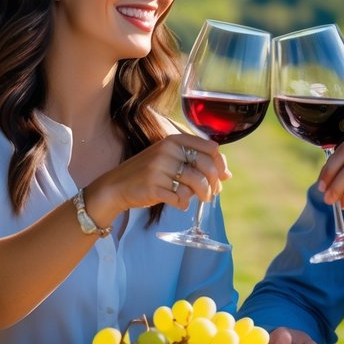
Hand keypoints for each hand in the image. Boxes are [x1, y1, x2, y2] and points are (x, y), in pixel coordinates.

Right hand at [85, 134, 229, 222]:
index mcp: (174, 140)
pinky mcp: (154, 187)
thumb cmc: (148, 172)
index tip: (222, 176)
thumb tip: (227, 174)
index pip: (211, 148)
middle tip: (212, 193)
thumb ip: (196, 161)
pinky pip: (181, 198)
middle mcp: (167, 151)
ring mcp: (160, 169)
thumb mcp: (170, 158)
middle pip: (206, 167)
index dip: (220, 164)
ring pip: (196, 184)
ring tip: (200, 199)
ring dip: (202, 195)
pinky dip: (184, 203)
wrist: (116, 186)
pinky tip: (180, 203)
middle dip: (214, 183)